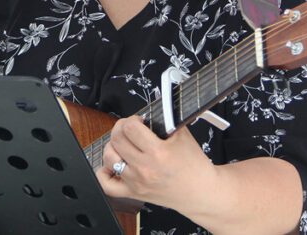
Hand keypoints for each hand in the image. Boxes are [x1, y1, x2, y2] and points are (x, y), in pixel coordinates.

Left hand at [95, 115, 217, 212]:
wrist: (202, 192)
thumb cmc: (195, 165)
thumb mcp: (183, 135)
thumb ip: (165, 121)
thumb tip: (148, 112)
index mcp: (158, 152)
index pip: (130, 128)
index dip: (133, 119)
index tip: (140, 121)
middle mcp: (145, 168)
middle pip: (117, 140)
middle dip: (121, 128)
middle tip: (131, 129)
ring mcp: (137, 182)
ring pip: (109, 158)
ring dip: (113, 146)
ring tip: (124, 144)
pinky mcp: (134, 193)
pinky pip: (108, 185)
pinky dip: (104, 173)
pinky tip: (112, 164)